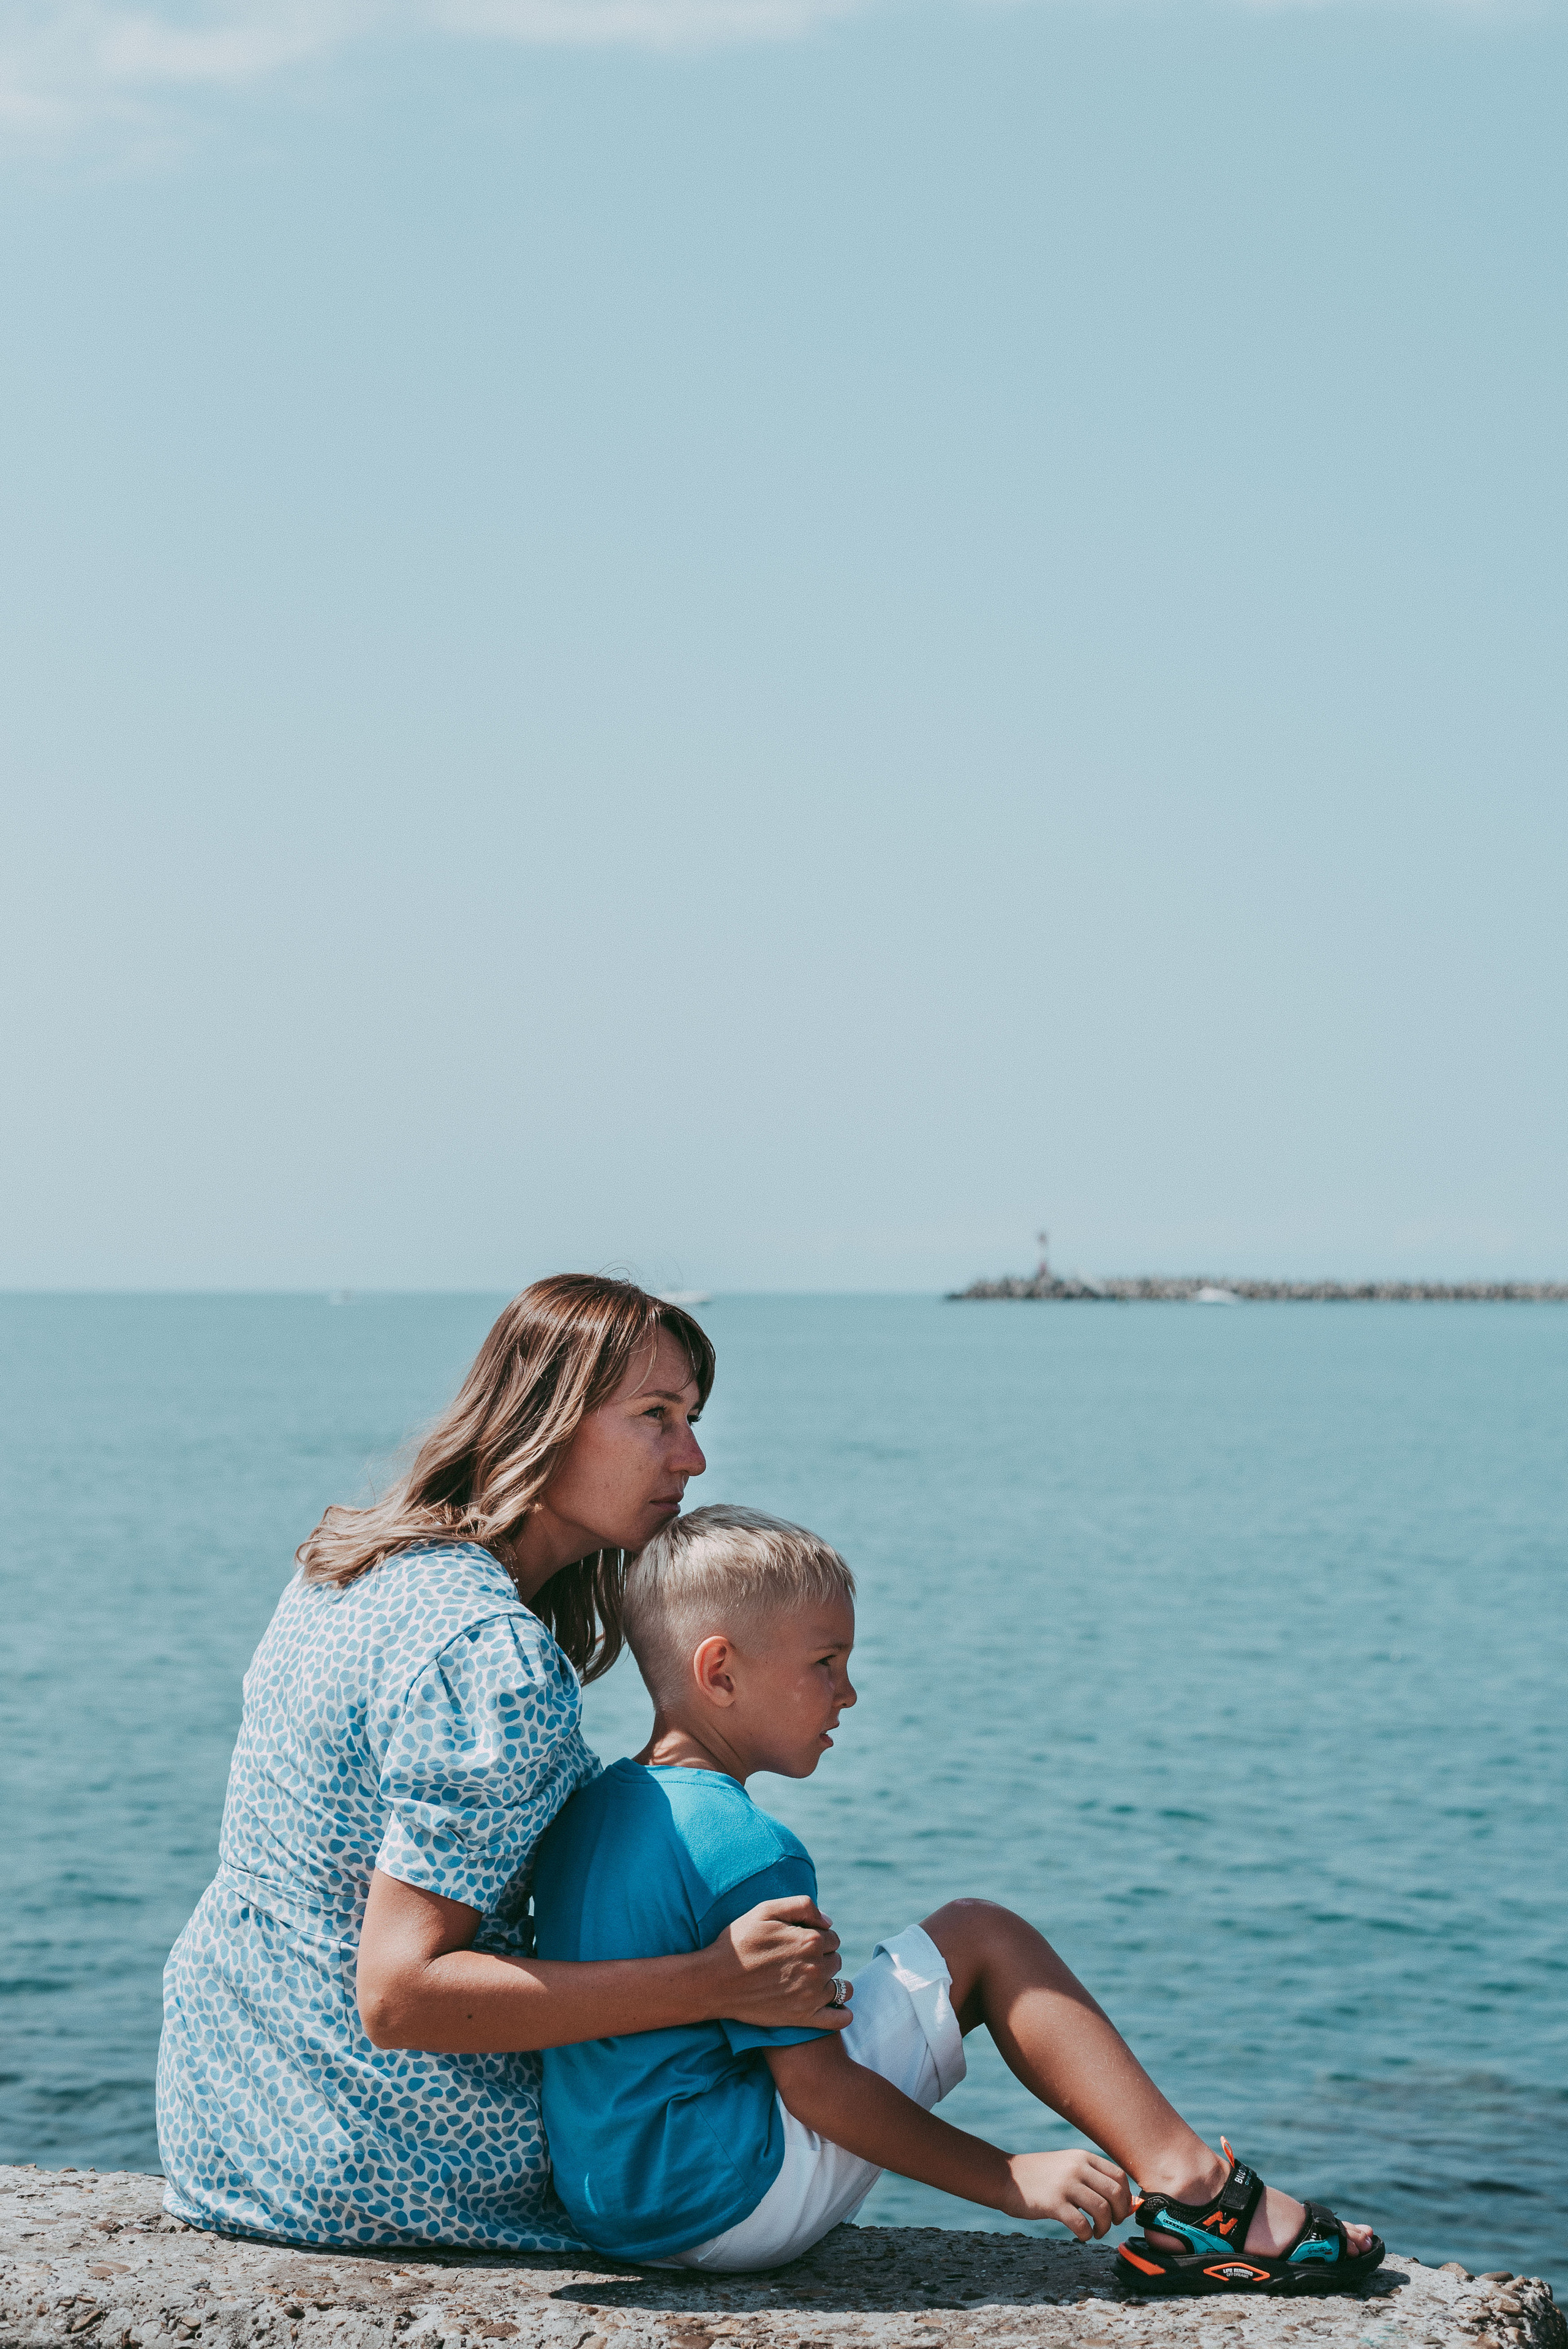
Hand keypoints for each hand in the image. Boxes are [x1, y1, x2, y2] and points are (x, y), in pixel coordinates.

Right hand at [707, 1896, 851, 2031]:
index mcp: (810, 1940)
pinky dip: (843, 2015)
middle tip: (800, 1961)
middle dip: (824, 1958)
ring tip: (813, 1982)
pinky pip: (838, 2019)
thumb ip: (802, 1906)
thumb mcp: (766, 1910)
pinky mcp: (803, 2018)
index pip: (832, 1937)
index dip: (818, 1937)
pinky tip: (838, 2009)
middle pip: (836, 1960)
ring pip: (841, 1987)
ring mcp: (811, 1996)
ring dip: (832, 1982)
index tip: (800, 1942)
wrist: (715, 1981)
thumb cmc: (739, 1942)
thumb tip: (828, 1921)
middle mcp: (815, 1968)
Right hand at [1000, 2149, 1131, 2237]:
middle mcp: (1077, 2167)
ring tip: (1096, 2232)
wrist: (1007, 2177)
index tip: (1120, 2210)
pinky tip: (1082, 2235)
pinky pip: (1081, 2223)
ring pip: (1102, 2210)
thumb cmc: (1041, 2176)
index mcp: (1083, 2157)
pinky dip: (1087, 2235)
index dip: (1126, 2197)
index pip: (1119, 2176)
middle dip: (1120, 2214)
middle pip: (1115, 2193)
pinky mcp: (1053, 2203)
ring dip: (1104, 2227)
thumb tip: (1123, 2204)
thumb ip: (1091, 2178)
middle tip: (1111, 2223)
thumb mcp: (1067, 2166)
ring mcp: (1065, 2184)